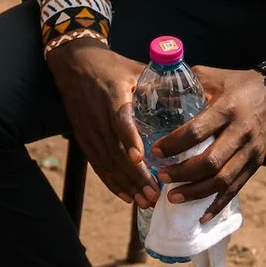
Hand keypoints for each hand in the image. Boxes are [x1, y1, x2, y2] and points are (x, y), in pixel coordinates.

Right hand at [46, 40, 157, 206]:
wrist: (74, 64)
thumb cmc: (110, 67)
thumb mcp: (134, 70)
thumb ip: (159, 86)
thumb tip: (191, 102)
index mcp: (113, 97)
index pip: (120, 121)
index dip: (129, 139)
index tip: (140, 158)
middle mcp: (98, 117)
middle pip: (115, 151)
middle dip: (136, 176)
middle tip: (155, 193)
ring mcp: (89, 131)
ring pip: (107, 163)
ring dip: (126, 184)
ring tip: (145, 201)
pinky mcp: (83, 139)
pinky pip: (97, 165)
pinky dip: (112, 183)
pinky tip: (127, 197)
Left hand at [151, 66, 265, 220]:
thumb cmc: (238, 83)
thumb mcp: (212, 76)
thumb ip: (184, 84)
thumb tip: (151, 91)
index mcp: (226, 109)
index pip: (197, 131)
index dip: (174, 144)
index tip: (154, 151)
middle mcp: (240, 133)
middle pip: (211, 162)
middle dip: (183, 173)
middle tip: (161, 177)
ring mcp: (250, 152)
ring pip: (223, 180)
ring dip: (196, 192)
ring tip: (172, 198)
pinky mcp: (255, 164)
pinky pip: (236, 189)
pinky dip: (218, 205)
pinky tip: (201, 217)